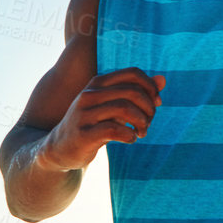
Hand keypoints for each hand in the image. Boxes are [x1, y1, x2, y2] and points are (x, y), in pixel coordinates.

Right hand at [39, 68, 165, 170]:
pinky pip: (115, 130)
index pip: (132, 73)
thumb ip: (137, 92)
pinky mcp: (83, 134)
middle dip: (149, 108)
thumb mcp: (113, 105)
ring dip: (142, 122)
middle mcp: (89, 94)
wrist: (59, 149)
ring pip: (125, 109)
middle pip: (132, 92)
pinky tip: (130, 139)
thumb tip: (163, 80)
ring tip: (142, 132)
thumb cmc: (93, 124)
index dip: (150, 87)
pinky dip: (130, 135)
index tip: (156, 103)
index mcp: (98, 83)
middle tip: (149, 122)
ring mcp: (84, 114)